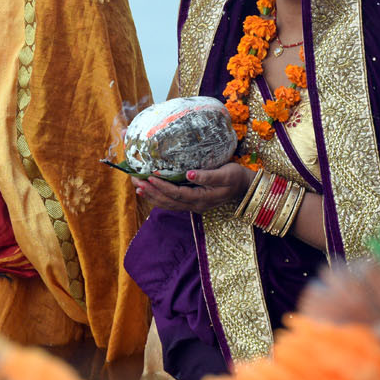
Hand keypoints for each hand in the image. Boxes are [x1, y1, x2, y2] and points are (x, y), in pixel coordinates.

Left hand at [133, 162, 254, 214]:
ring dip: (152, 195)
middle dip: (151, 191)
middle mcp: (195, 205)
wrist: (245, 187)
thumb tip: (189, 174)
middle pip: (168, 201)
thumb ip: (207, 176)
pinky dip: (159, 197)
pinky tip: (150, 191)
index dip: (162, 186)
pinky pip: (172, 202)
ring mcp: (193, 205)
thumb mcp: (225, 174)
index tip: (149, 176)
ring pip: (168, 203)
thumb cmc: (235, 177)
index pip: (177, 194)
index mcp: (202, 199)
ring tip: (137, 186)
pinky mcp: (192, 201)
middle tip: (135, 181)